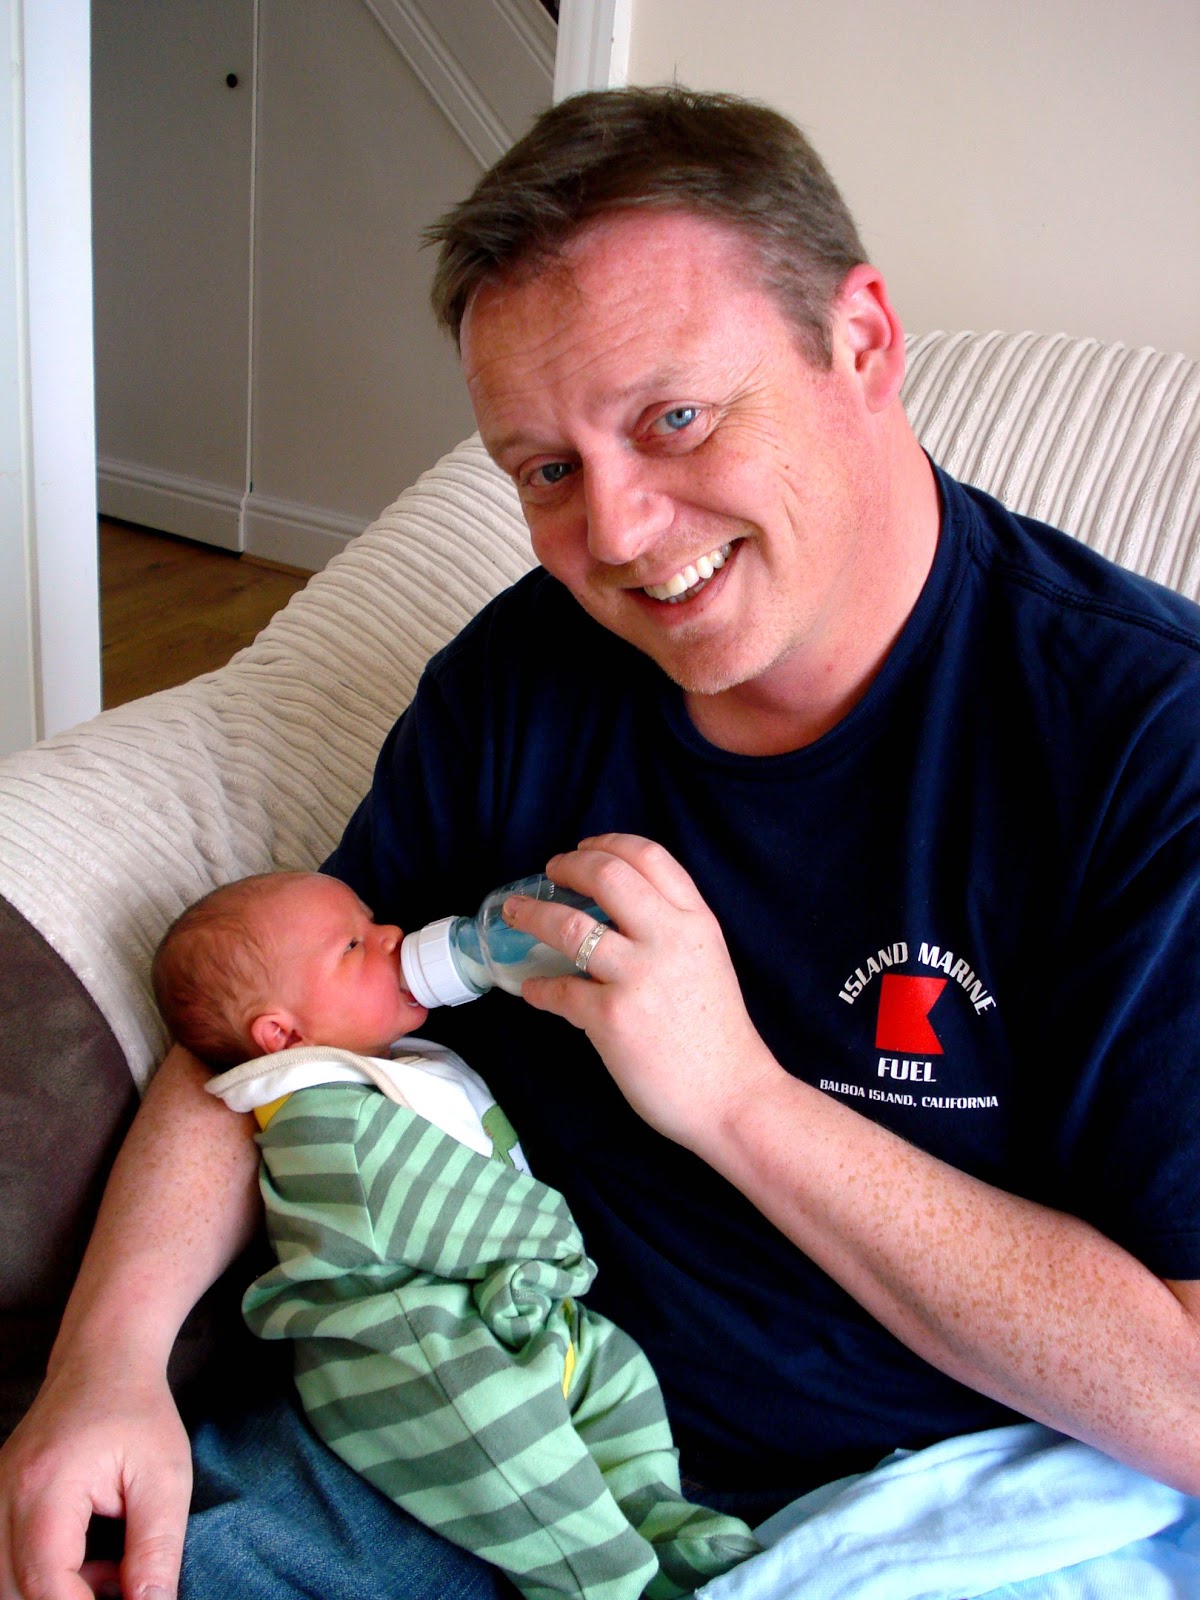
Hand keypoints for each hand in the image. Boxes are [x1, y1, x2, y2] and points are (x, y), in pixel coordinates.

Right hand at [0, 1357, 189, 1599]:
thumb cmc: (137, 1412)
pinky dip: (42, 1578)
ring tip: (107, 1572)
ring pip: (4, 1582)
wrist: (103, 1360)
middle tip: (119, 1587)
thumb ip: (155, 1549)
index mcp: (44, 1490)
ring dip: (52, 1594)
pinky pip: (6, 1561)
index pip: (45, 1584)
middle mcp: (3, 1499)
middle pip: (12, 1592)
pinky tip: (87, 1562)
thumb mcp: (164, 1477)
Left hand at [505, 833, 782, 1151]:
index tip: (585, 847)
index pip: (650, 856)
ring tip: (513, 914)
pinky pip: (559, 990)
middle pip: (607, 875)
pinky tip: (532, 989)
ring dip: (531, 916)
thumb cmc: (719, 1035)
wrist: (734, 1095)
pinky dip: (538, 987)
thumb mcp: (708, 961)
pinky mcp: (611, 1017)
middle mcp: (667, 938)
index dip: (610, 843)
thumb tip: (619, 918)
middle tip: (550, 871)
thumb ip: (672, 933)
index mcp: (695, 921)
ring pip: (568, 926)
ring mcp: (637, 976)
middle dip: (569, 865)